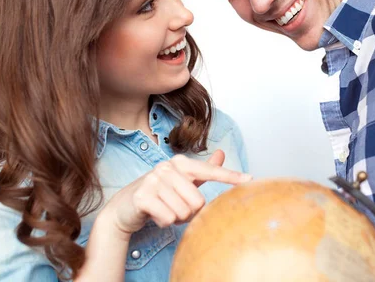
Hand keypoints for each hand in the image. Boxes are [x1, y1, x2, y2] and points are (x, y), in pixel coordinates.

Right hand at [102, 150, 250, 237]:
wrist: (125, 207)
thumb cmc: (159, 193)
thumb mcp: (182, 180)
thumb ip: (203, 169)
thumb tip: (222, 153)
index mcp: (181, 163)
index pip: (210, 171)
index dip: (230, 176)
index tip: (249, 178)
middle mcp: (167, 167)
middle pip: (198, 202)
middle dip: (189, 212)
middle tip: (175, 206)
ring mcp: (154, 180)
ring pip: (183, 212)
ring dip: (176, 218)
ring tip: (164, 209)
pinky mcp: (143, 196)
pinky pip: (168, 218)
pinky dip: (164, 222)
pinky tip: (155, 215)